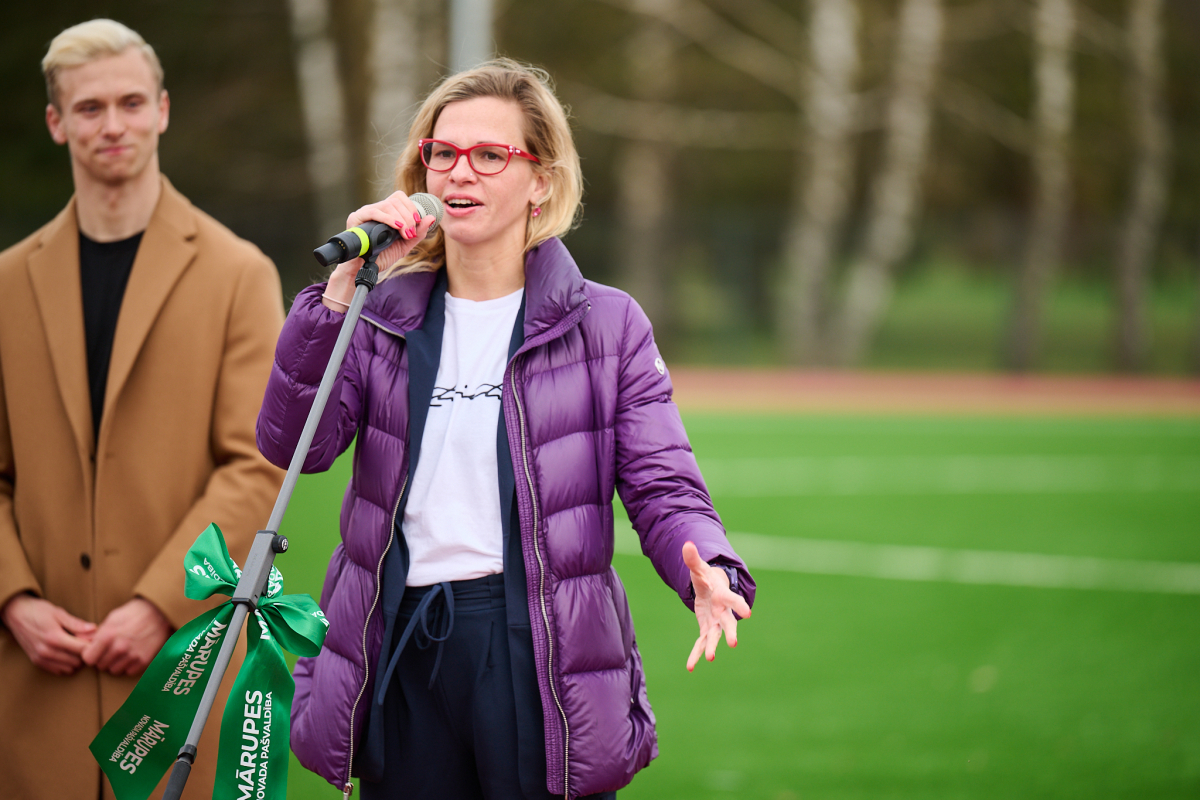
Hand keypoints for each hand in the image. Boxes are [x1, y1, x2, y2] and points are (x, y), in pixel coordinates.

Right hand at [1, 594, 95, 675]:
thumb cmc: (39, 611)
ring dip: (77, 660)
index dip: (93, 645)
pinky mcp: (37, 662)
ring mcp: (41, 658)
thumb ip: (76, 624)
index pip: (82, 649)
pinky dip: (66, 664)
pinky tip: (68, 653)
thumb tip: (94, 629)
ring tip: (77, 647)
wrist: (16, 614)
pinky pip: (59, 670)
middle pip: (78, 660)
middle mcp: (47, 651)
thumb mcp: (59, 613)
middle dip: (86, 653)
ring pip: (70, 668)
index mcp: (54, 638)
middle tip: (87, 642)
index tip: (97, 639)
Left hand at [81, 597, 172, 676]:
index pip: (88, 659)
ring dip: (115, 664)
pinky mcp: (143, 660)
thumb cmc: (133, 613)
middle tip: (110, 650)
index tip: (95, 651)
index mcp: (107, 635)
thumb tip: (79, 642)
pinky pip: (128, 671)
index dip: (90, 655)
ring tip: (122, 652)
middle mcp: (119, 647)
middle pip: (100, 666)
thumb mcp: (112, 618)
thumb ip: (95, 634)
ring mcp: (132, 655)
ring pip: (114, 670)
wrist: (159, 612)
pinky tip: (131, 654)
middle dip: (103, 659)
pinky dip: (128, 665)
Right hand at [322, 192, 438, 309]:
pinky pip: (374, 212)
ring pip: (387, 205)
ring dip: (401, 219)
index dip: (411, 207)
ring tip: (404, 234)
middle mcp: (375, 209)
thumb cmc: (382, 256)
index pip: (399, 197)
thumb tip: (431, 218)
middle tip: (410, 233)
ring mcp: (365, 212)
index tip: (417, 221)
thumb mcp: (405, 244)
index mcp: (386, 213)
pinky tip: (396, 227)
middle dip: (408, 216)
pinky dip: (388, 218)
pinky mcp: (356, 218)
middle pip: (395, 200)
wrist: (365, 269)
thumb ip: (418, 232)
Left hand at [683, 541, 750, 671]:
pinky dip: (696, 654)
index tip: (748, 613)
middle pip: (728, 623)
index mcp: (723, 596)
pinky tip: (690, 667)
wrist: (710, 589)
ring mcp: (715, 622)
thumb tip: (686, 544)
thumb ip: (693, 559)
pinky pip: (701, 643)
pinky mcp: (706, 629)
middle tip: (734, 643)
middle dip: (731, 632)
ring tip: (709, 658)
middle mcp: (722, 611)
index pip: (733, 600)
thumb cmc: (706, 577)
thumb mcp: (698, 568)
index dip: (740, 606)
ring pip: (715, 636)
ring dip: (711, 647)